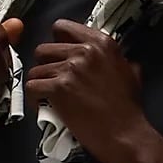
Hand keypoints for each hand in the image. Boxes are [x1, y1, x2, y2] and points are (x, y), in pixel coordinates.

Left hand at [23, 19, 148, 162]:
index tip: (58, 56)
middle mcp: (84, 51)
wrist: (125, 135)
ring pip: (36, 70)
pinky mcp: (58, 89)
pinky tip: (43, 106)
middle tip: (52, 81)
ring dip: (40, 84)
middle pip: (44, 49)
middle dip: (45, 66)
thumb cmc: (128, 109)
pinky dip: (34, 98)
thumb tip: (115, 59)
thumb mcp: (130, 74)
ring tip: (48, 98)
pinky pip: (31, 87)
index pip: (63, 27)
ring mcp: (70, 69)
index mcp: (101, 43)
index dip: (56, 42)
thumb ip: (116, 60)